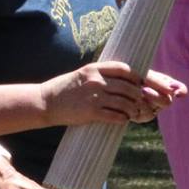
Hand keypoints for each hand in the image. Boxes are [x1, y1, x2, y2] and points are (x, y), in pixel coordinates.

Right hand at [42, 60, 182, 125]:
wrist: (47, 102)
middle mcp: (96, 80)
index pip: (125, 69)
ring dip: (133, 109)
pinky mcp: (91, 112)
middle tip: (142, 101)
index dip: (137, 77)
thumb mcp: (83, 74)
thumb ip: (101, 74)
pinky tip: (123, 119)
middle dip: (139, 95)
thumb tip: (123, 78)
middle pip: (129, 87)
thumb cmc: (66, 88)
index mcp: (95, 68)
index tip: (142, 83)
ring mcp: (94, 96)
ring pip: (125, 102)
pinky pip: (115, 116)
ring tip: (133, 112)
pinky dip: (123, 118)